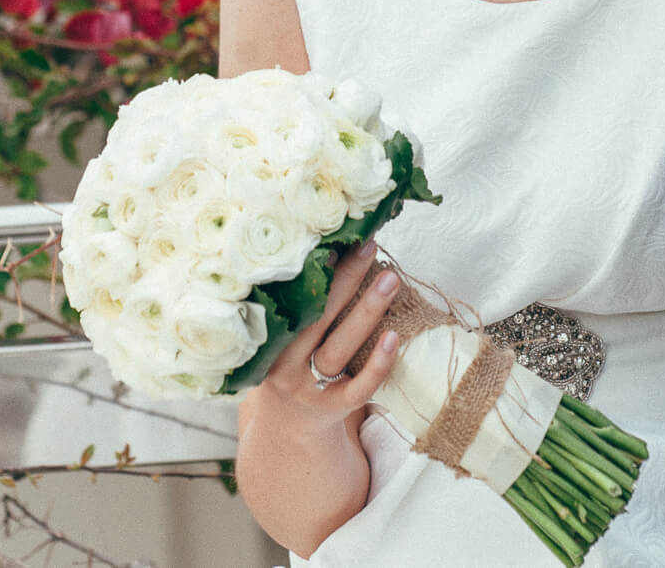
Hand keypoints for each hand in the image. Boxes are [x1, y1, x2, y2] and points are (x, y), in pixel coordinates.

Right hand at [254, 242, 402, 433]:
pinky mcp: (334, 407)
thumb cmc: (290, 365)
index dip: (310, 270)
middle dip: (345, 279)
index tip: (332, 239)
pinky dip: (378, 363)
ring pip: (340, 346)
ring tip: (390, 279)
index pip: (290, 299)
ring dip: (367, 310)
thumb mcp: (279, 338)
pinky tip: (394, 336)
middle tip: (369, 247)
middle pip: (318, 316)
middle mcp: (286, 362)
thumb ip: (296, 307)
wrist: (286, 426)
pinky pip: (359, 387)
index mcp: (269, 339)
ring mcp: (310, 387)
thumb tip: (331, 247)